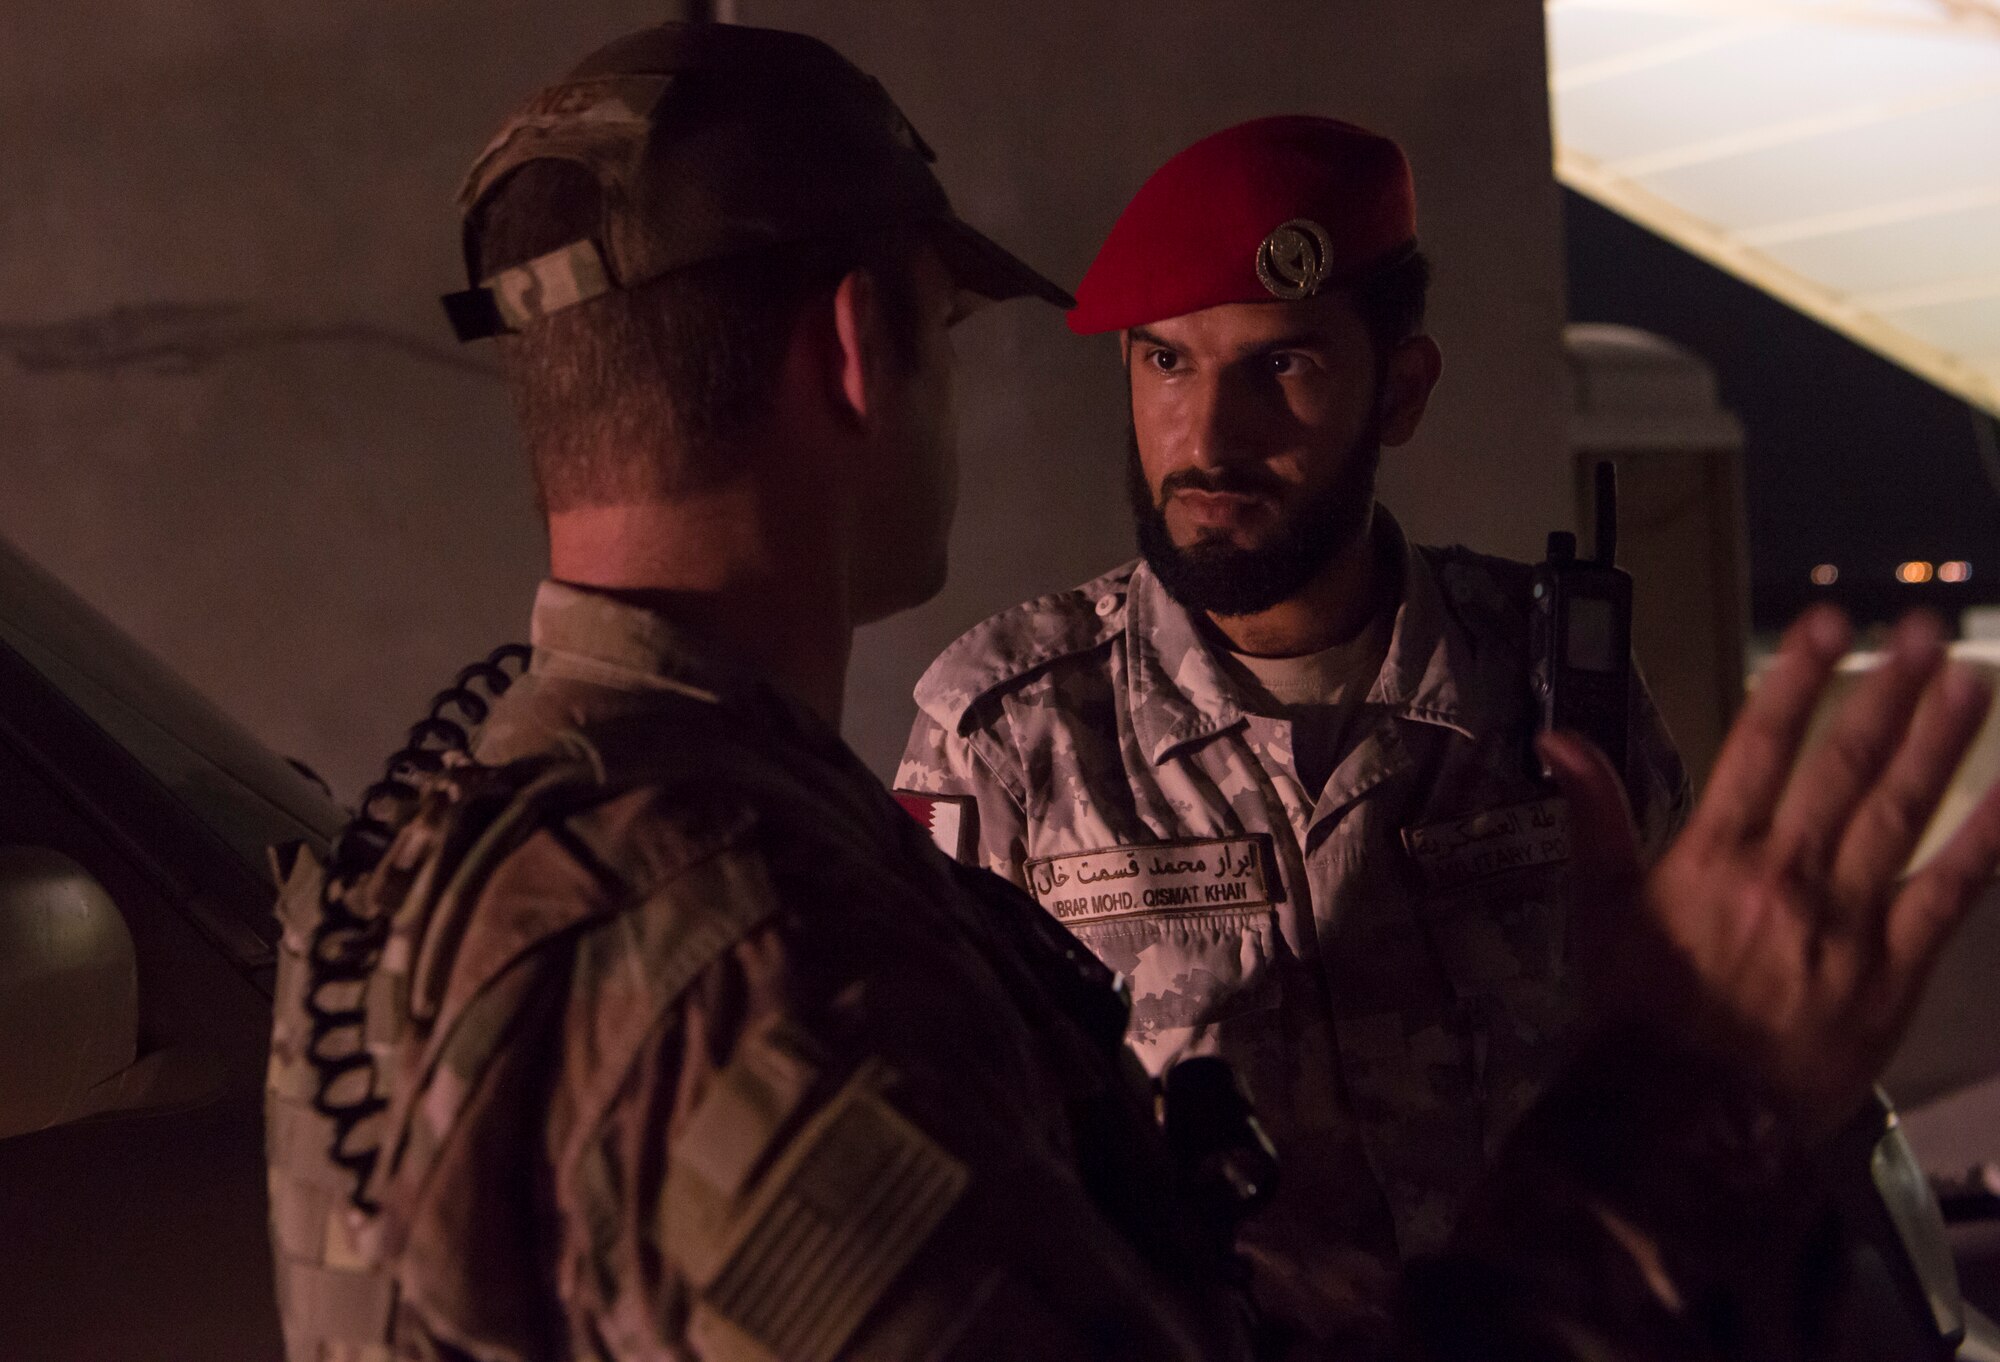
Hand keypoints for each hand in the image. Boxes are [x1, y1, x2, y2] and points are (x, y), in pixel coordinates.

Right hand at [1540, 607, 1999, 1140]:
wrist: (1686, 1119)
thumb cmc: (1637, 1014)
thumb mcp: (1598, 910)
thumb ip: (1594, 816)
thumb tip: (1559, 739)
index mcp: (1713, 854)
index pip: (1760, 746)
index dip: (1795, 680)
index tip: (1827, 622)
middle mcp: (1786, 873)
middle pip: (1844, 765)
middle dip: (1885, 691)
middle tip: (1920, 631)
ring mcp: (1848, 919)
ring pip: (1901, 813)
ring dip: (1939, 742)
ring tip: (1969, 678)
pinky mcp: (1895, 969)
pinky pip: (1948, 894)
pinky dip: (1982, 841)